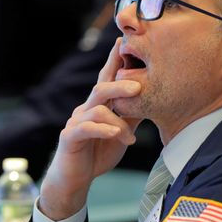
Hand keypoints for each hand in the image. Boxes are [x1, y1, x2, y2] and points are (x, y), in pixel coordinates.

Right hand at [38, 37, 142, 220]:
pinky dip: (103, 130)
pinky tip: (116, 135)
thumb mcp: (120, 133)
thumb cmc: (96, 153)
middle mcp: (84, 109)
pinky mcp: (69, 137)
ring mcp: (75, 122)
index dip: (113, 61)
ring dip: (117, 121)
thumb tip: (152, 101)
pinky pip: (86, 128)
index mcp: (97, 106)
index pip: (106, 79)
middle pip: (101, 88)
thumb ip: (131, 117)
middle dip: (119, 84)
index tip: (122, 43)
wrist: (74, 179)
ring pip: (96, 109)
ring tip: (130, 136)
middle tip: (138, 86)